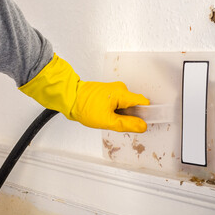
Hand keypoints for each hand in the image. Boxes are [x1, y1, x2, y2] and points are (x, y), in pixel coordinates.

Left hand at [19, 54, 149, 132]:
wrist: (69, 97)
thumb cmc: (84, 106)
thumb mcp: (107, 120)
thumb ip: (126, 124)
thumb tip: (142, 126)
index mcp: (122, 93)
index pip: (143, 102)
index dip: (146, 114)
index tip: (143, 123)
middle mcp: (120, 89)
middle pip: (135, 105)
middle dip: (130, 116)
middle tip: (117, 122)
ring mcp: (114, 90)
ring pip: (126, 105)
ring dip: (121, 114)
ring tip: (108, 118)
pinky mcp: (108, 93)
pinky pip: (118, 104)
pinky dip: (115, 111)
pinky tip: (105, 114)